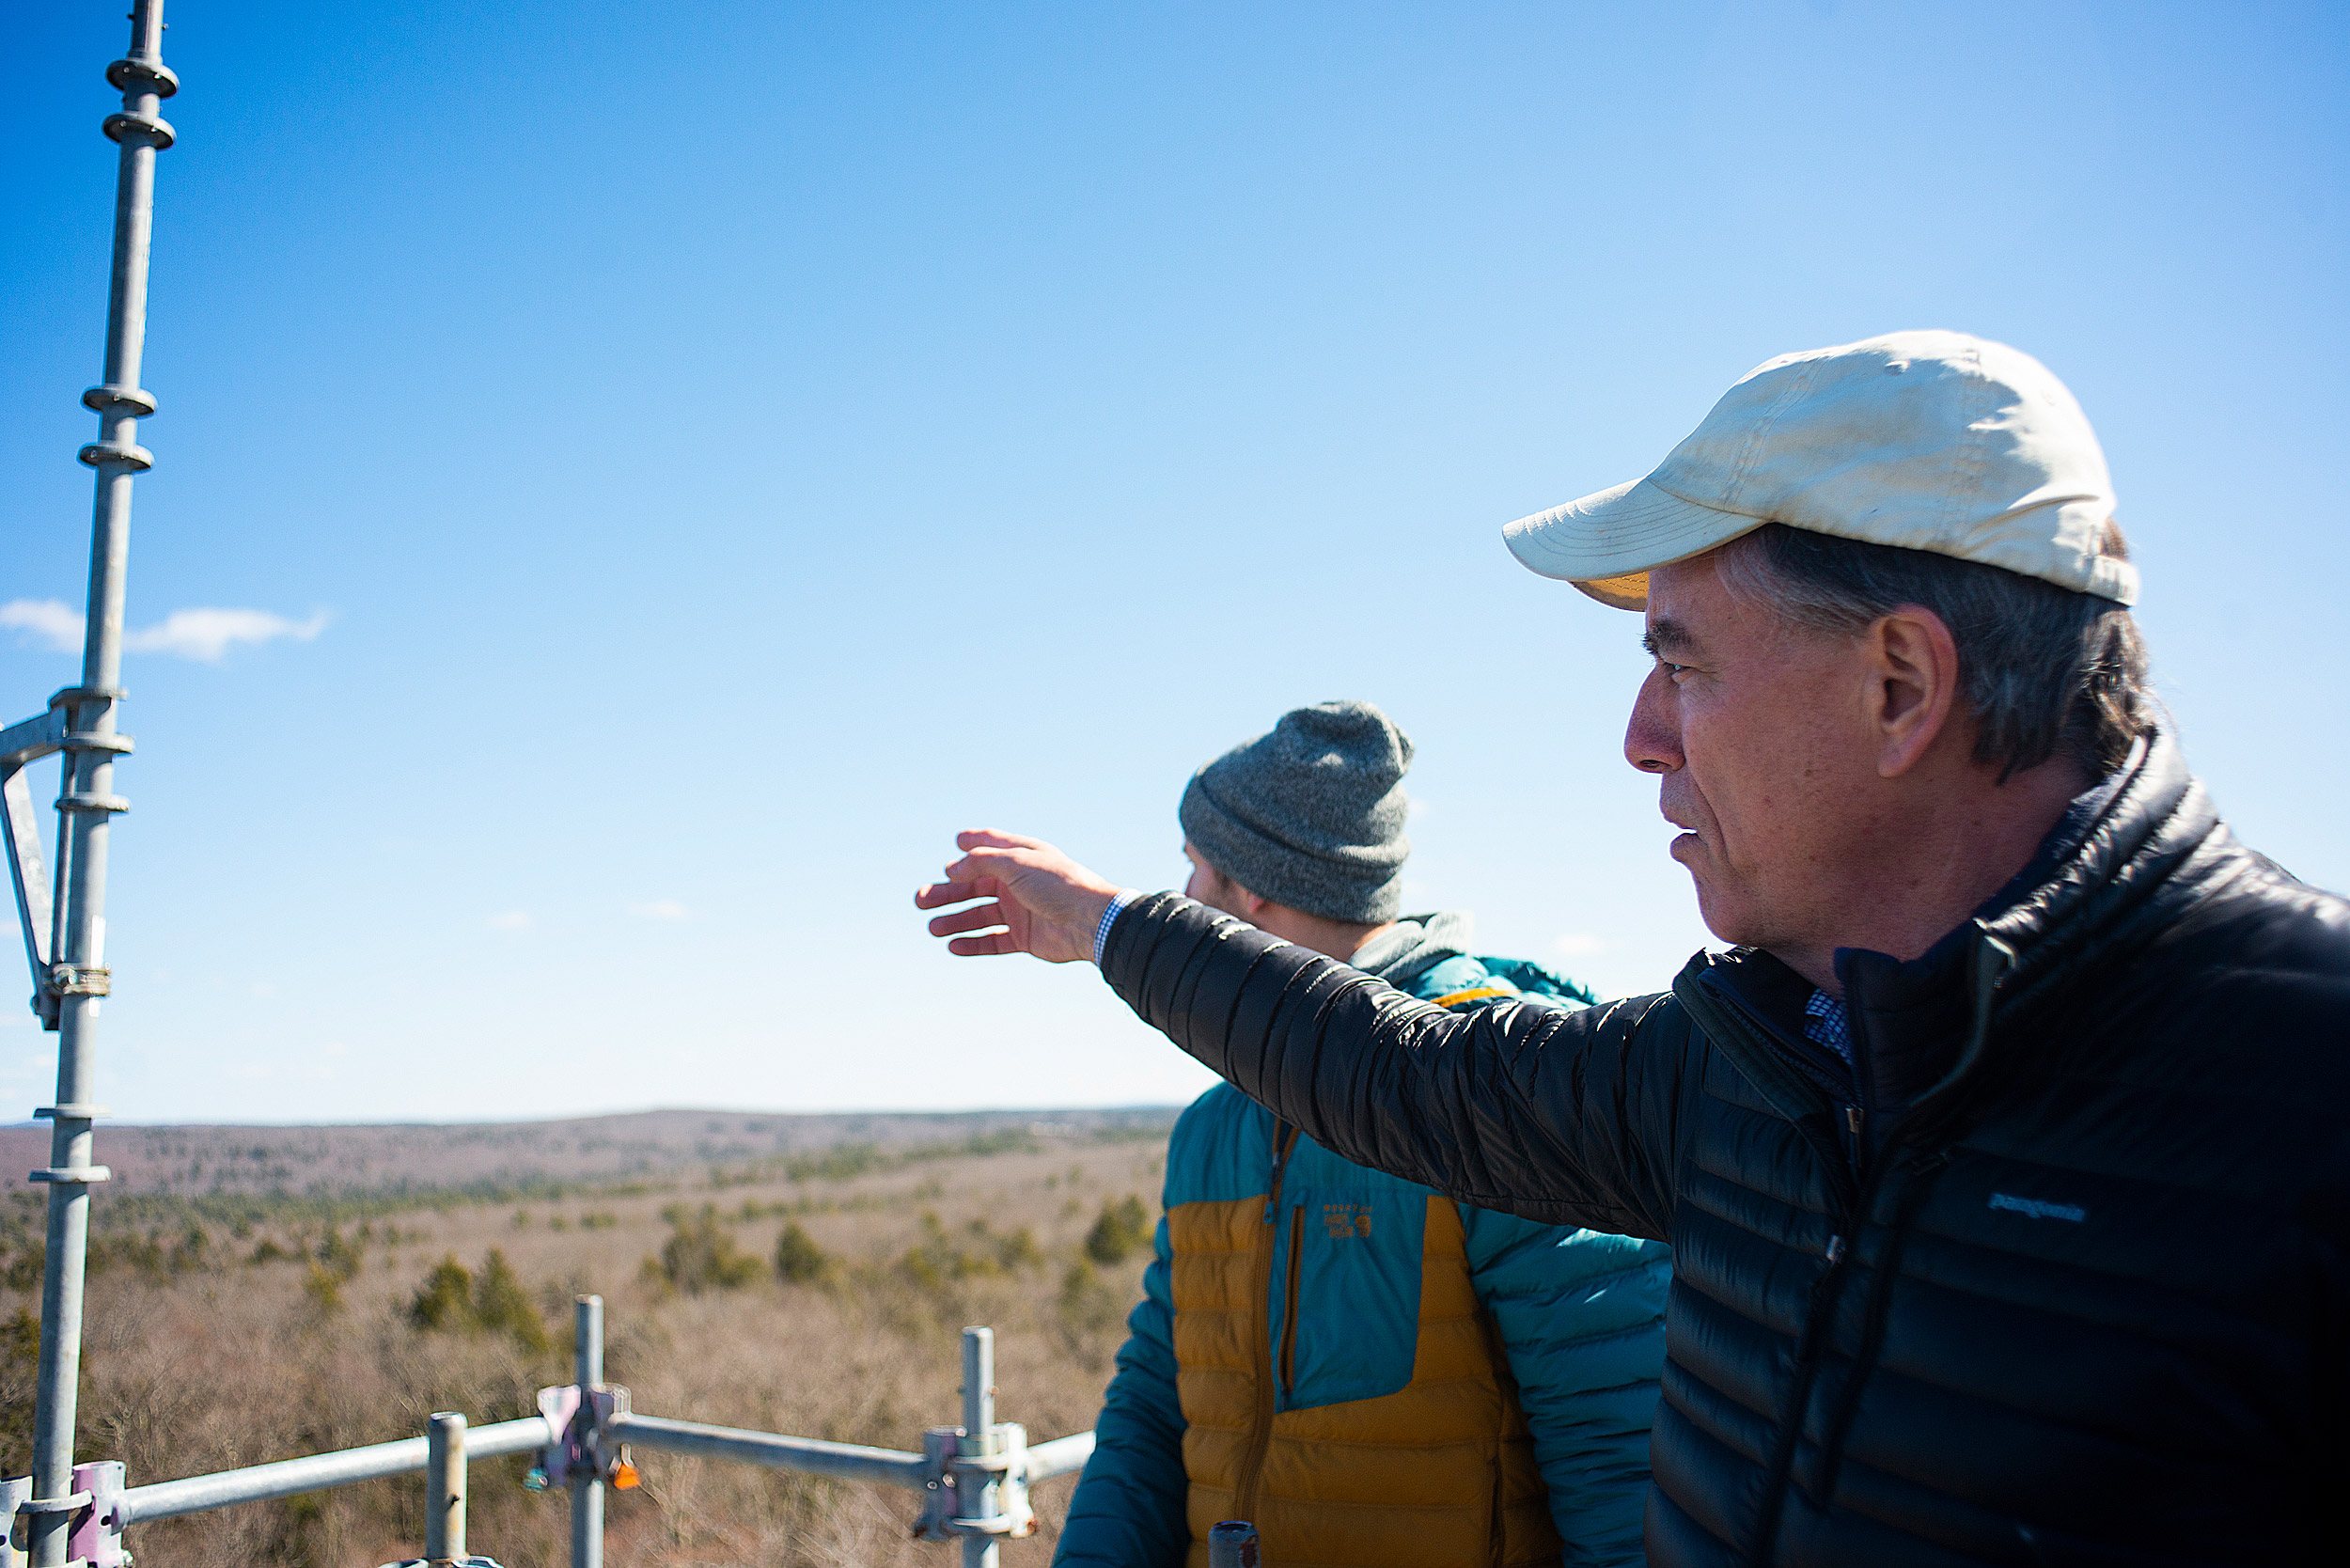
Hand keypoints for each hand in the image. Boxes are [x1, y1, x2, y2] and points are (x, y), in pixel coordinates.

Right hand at [916, 830, 1125, 963]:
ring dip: (955, 920)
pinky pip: (992, 941)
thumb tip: (951, 868)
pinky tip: (953, 946)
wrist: (1089, 922)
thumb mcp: (1015, 863)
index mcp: (1021, 858)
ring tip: (932, 928)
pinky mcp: (1024, 938)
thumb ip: (981, 863)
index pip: (991, 848)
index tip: (955, 843)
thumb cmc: (1058, 884)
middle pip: (975, 887)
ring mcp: (1021, 912)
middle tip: (920, 900)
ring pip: (979, 916)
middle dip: (947, 892)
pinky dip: (973, 944)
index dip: (972, 845)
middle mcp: (1019, 883)